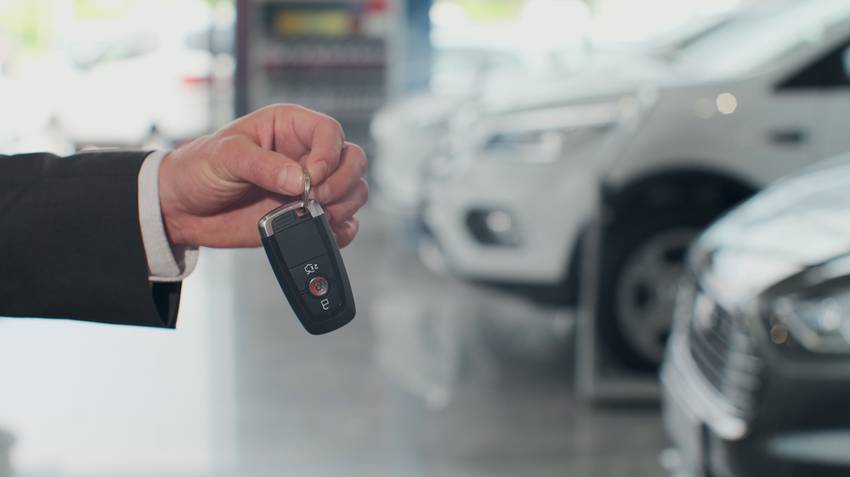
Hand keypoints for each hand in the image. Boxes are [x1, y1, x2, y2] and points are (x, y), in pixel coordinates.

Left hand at [158, 104, 367, 247]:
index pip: (330, 132)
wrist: (183, 208)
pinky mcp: (307, 215)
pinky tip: (324, 231)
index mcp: (290, 127)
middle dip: (340, 183)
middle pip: (352, 161)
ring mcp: (310, 187)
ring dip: (342, 206)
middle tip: (311, 199)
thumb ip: (264, 166)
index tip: (310, 178)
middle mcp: (307, 154)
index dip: (329, 155)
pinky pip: (343, 222)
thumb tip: (301, 180)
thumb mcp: (226, 157)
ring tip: (311, 215)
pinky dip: (342, 230)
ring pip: (353, 191)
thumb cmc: (200, 168)